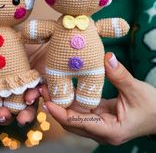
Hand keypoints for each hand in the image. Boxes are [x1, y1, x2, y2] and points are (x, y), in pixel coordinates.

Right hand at [0, 44, 46, 125]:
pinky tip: (31, 97)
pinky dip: (34, 101)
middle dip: (0, 114)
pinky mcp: (40, 87)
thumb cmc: (16, 39)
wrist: (38, 35)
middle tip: (0, 114)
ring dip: (20, 116)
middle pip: (2, 109)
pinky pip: (38, 99)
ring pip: (21, 110)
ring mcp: (25, 90)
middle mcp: (10, 89)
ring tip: (21, 119)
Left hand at [41, 53, 155, 144]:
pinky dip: (71, 100)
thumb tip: (107, 57)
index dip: (60, 113)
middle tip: (43, 89)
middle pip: (71, 122)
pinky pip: (81, 110)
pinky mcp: (99, 118)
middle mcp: (101, 131)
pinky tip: (63, 88)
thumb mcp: (137, 90)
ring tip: (48, 87)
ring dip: (61, 103)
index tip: (46, 101)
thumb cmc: (152, 106)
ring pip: (74, 117)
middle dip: (56, 106)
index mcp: (110, 131)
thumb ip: (120, 75)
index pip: (79, 123)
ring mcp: (99, 126)